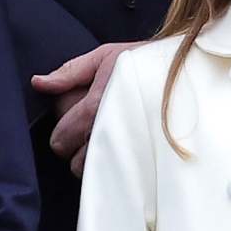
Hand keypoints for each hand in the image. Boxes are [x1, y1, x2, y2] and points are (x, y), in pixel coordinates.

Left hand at [32, 40, 141, 170]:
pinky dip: (111, 164)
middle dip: (75, 145)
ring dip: (93, 157)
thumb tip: (39, 83)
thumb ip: (70, 72)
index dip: (63, 128)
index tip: (77, 116)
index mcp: (94, 107)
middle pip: (73, 159)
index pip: (60, 136)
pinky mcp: (142, 158)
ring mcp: (125, 149)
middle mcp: (108, 133)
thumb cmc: (146, 62)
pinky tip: (121, 144)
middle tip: (92, 126)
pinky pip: (113, 175)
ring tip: (109, 135)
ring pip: (92, 171)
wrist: (191, 73)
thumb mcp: (107, 56)